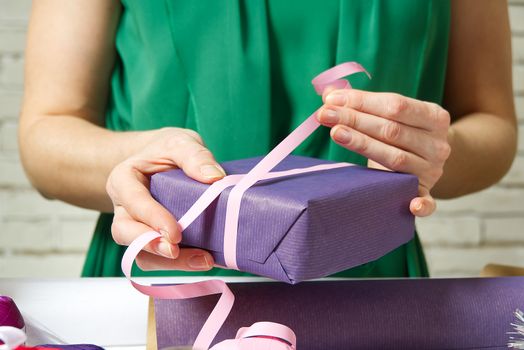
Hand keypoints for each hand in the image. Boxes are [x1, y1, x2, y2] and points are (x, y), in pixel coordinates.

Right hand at [106, 127, 225, 270]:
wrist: (164, 160)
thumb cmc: (168, 151)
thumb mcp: (181, 142)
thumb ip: (194, 155)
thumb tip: (214, 176)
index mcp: (124, 180)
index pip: (132, 201)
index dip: (152, 218)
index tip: (175, 232)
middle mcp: (124, 207)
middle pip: (125, 233)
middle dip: (150, 245)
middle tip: (177, 251)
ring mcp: (136, 227)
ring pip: (140, 253)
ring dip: (169, 263)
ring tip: (203, 260)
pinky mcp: (152, 241)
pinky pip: (158, 260)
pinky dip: (179, 264)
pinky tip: (203, 259)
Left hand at [318, 89, 450, 216]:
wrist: (429, 159)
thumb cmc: (402, 133)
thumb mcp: (390, 114)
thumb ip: (362, 103)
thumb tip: (329, 93)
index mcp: (434, 116)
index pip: (396, 105)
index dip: (362, 101)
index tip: (332, 100)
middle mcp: (437, 144)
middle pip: (391, 130)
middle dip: (354, 120)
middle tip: (324, 114)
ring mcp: (432, 170)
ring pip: (396, 158)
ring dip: (363, 145)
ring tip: (335, 133)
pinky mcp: (427, 194)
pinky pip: (427, 202)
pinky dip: (422, 205)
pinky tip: (411, 206)